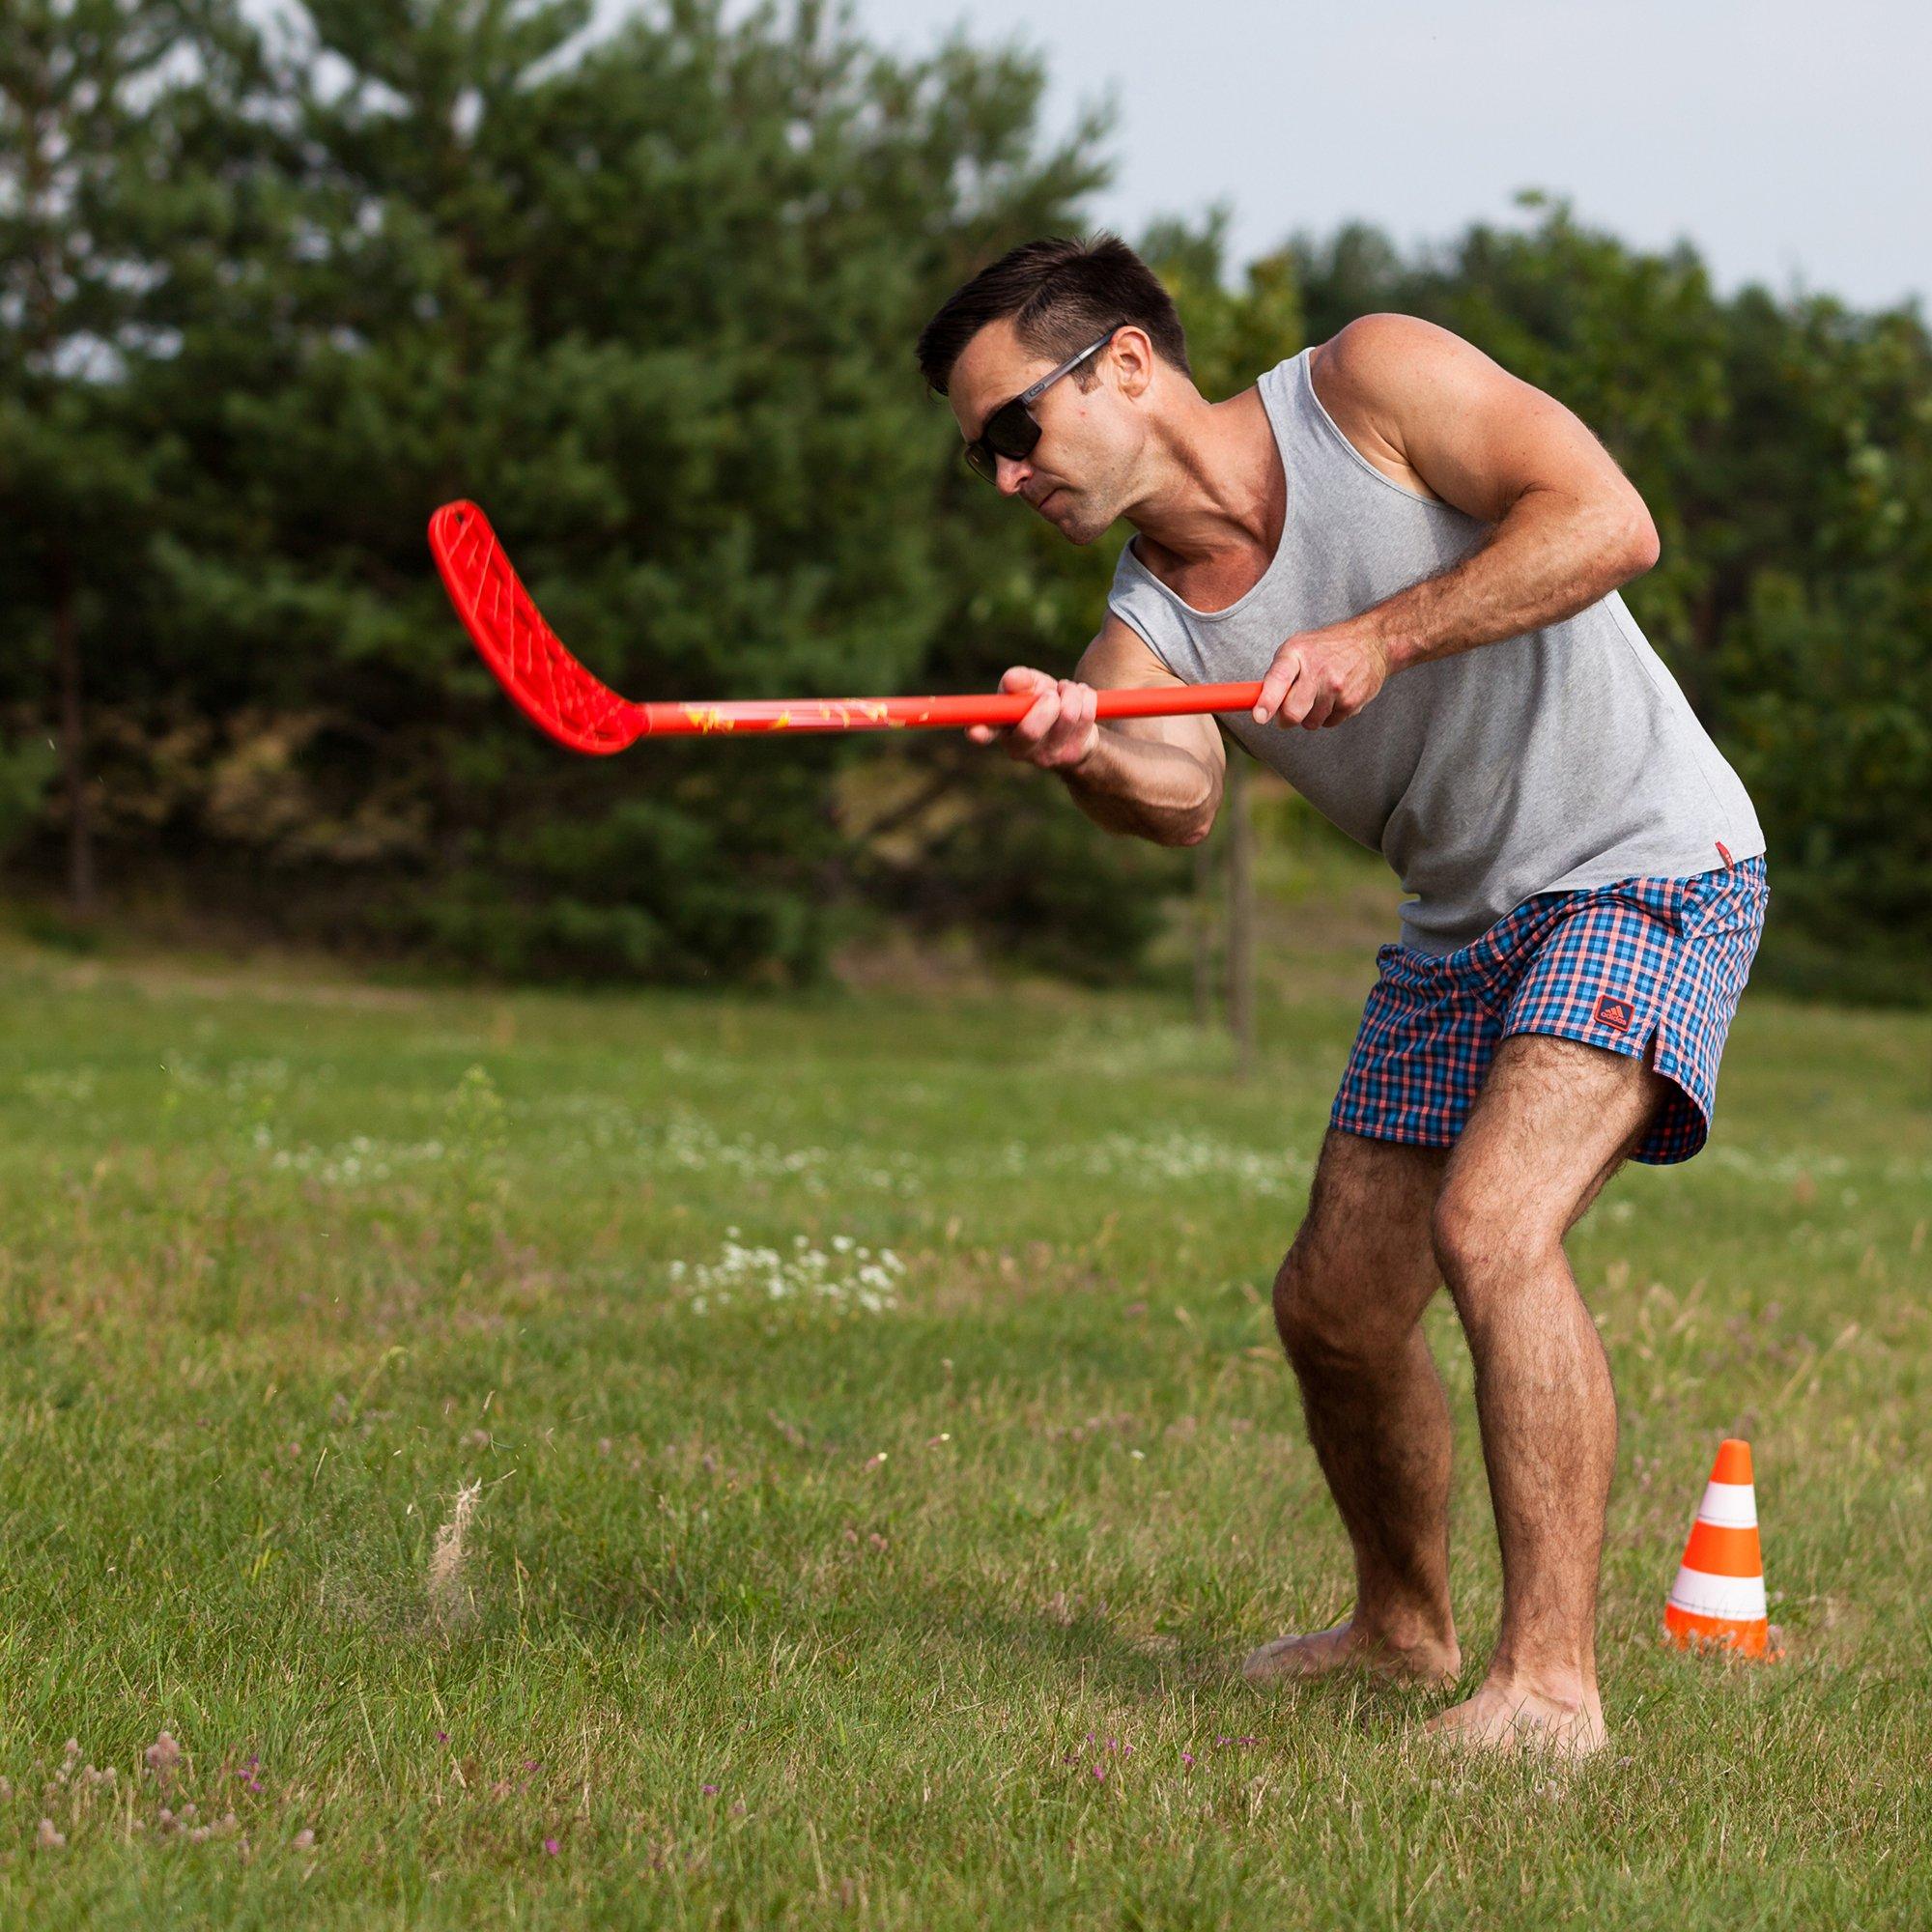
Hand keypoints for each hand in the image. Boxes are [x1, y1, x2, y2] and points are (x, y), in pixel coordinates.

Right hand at [965, 666, 1098, 768]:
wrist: (1077, 728)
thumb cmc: (1043, 703)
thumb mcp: (1029, 687)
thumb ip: (1019, 680)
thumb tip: (1012, 680)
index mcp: (1001, 729)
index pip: (985, 732)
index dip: (979, 731)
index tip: (975, 731)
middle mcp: (1019, 749)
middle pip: (1031, 729)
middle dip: (1048, 700)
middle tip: (1052, 693)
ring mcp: (1047, 757)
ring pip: (1066, 716)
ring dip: (1072, 692)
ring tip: (1069, 691)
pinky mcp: (1073, 756)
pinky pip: (1086, 717)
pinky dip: (1087, 698)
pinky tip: (1082, 700)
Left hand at [1251, 620, 1392, 729]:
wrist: (1371, 642)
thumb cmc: (1325, 648)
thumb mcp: (1297, 649)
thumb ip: (1277, 676)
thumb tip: (1258, 706)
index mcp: (1296, 653)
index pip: (1279, 679)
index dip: (1268, 701)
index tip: (1259, 717)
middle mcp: (1318, 669)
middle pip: (1293, 712)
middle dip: (1286, 718)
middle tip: (1287, 712)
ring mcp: (1337, 686)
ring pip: (1310, 722)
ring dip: (1310, 716)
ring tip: (1319, 694)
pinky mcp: (1352, 700)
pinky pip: (1329, 723)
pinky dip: (1329, 715)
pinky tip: (1335, 696)